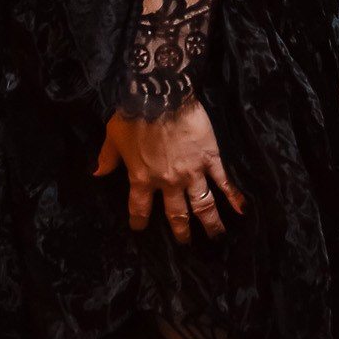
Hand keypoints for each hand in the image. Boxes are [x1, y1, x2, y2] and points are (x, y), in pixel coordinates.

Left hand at [97, 100, 243, 241]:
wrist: (161, 94)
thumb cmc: (134, 114)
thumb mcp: (113, 136)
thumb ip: (106, 158)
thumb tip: (96, 173)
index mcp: (142, 178)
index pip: (140, 208)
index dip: (140, 221)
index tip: (141, 229)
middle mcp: (168, 182)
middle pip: (176, 215)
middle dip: (181, 231)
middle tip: (185, 243)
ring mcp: (192, 172)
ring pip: (203, 205)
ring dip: (210, 224)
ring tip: (216, 237)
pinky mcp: (210, 159)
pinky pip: (223, 182)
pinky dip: (233, 198)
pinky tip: (241, 211)